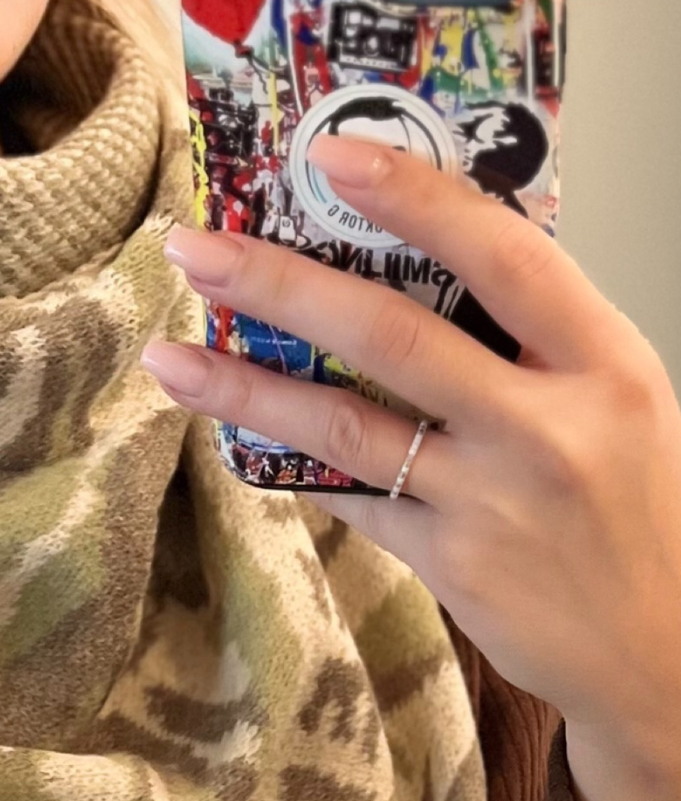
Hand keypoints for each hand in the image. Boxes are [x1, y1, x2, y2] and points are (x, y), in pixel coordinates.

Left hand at [140, 133, 680, 800]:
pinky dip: (295, 464)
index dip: (413, 199)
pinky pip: (352, 497)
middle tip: (197, 249)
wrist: (659, 644)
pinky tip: (237, 436)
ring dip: (246, 388)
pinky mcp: (447, 563)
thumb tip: (423, 262)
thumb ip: (536, 339)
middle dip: (282, 284)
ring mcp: (489, 501)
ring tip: (169, 358)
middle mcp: (545, 426)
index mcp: (603, 362)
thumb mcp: (617, 399)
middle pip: (393, 335)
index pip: (501, 255)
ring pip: (346, 426)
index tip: (330, 156)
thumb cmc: (634, 504)